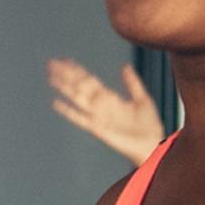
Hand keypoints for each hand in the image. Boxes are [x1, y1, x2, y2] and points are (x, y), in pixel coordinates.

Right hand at [48, 58, 166, 163]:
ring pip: (77, 98)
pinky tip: (56, 103)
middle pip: (80, 86)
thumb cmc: (149, 125)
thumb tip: (124, 66)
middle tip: (51, 63)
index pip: (89, 80)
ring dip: (64, 87)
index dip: (78, 70)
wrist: (153, 144)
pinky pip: (80, 118)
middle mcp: (101, 106)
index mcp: (110, 98)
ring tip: (51, 77)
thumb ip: (132, 83)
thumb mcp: (142, 99)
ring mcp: (98, 116)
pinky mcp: (97, 128)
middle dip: (66, 75)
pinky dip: (68, 111)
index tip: (66, 60)